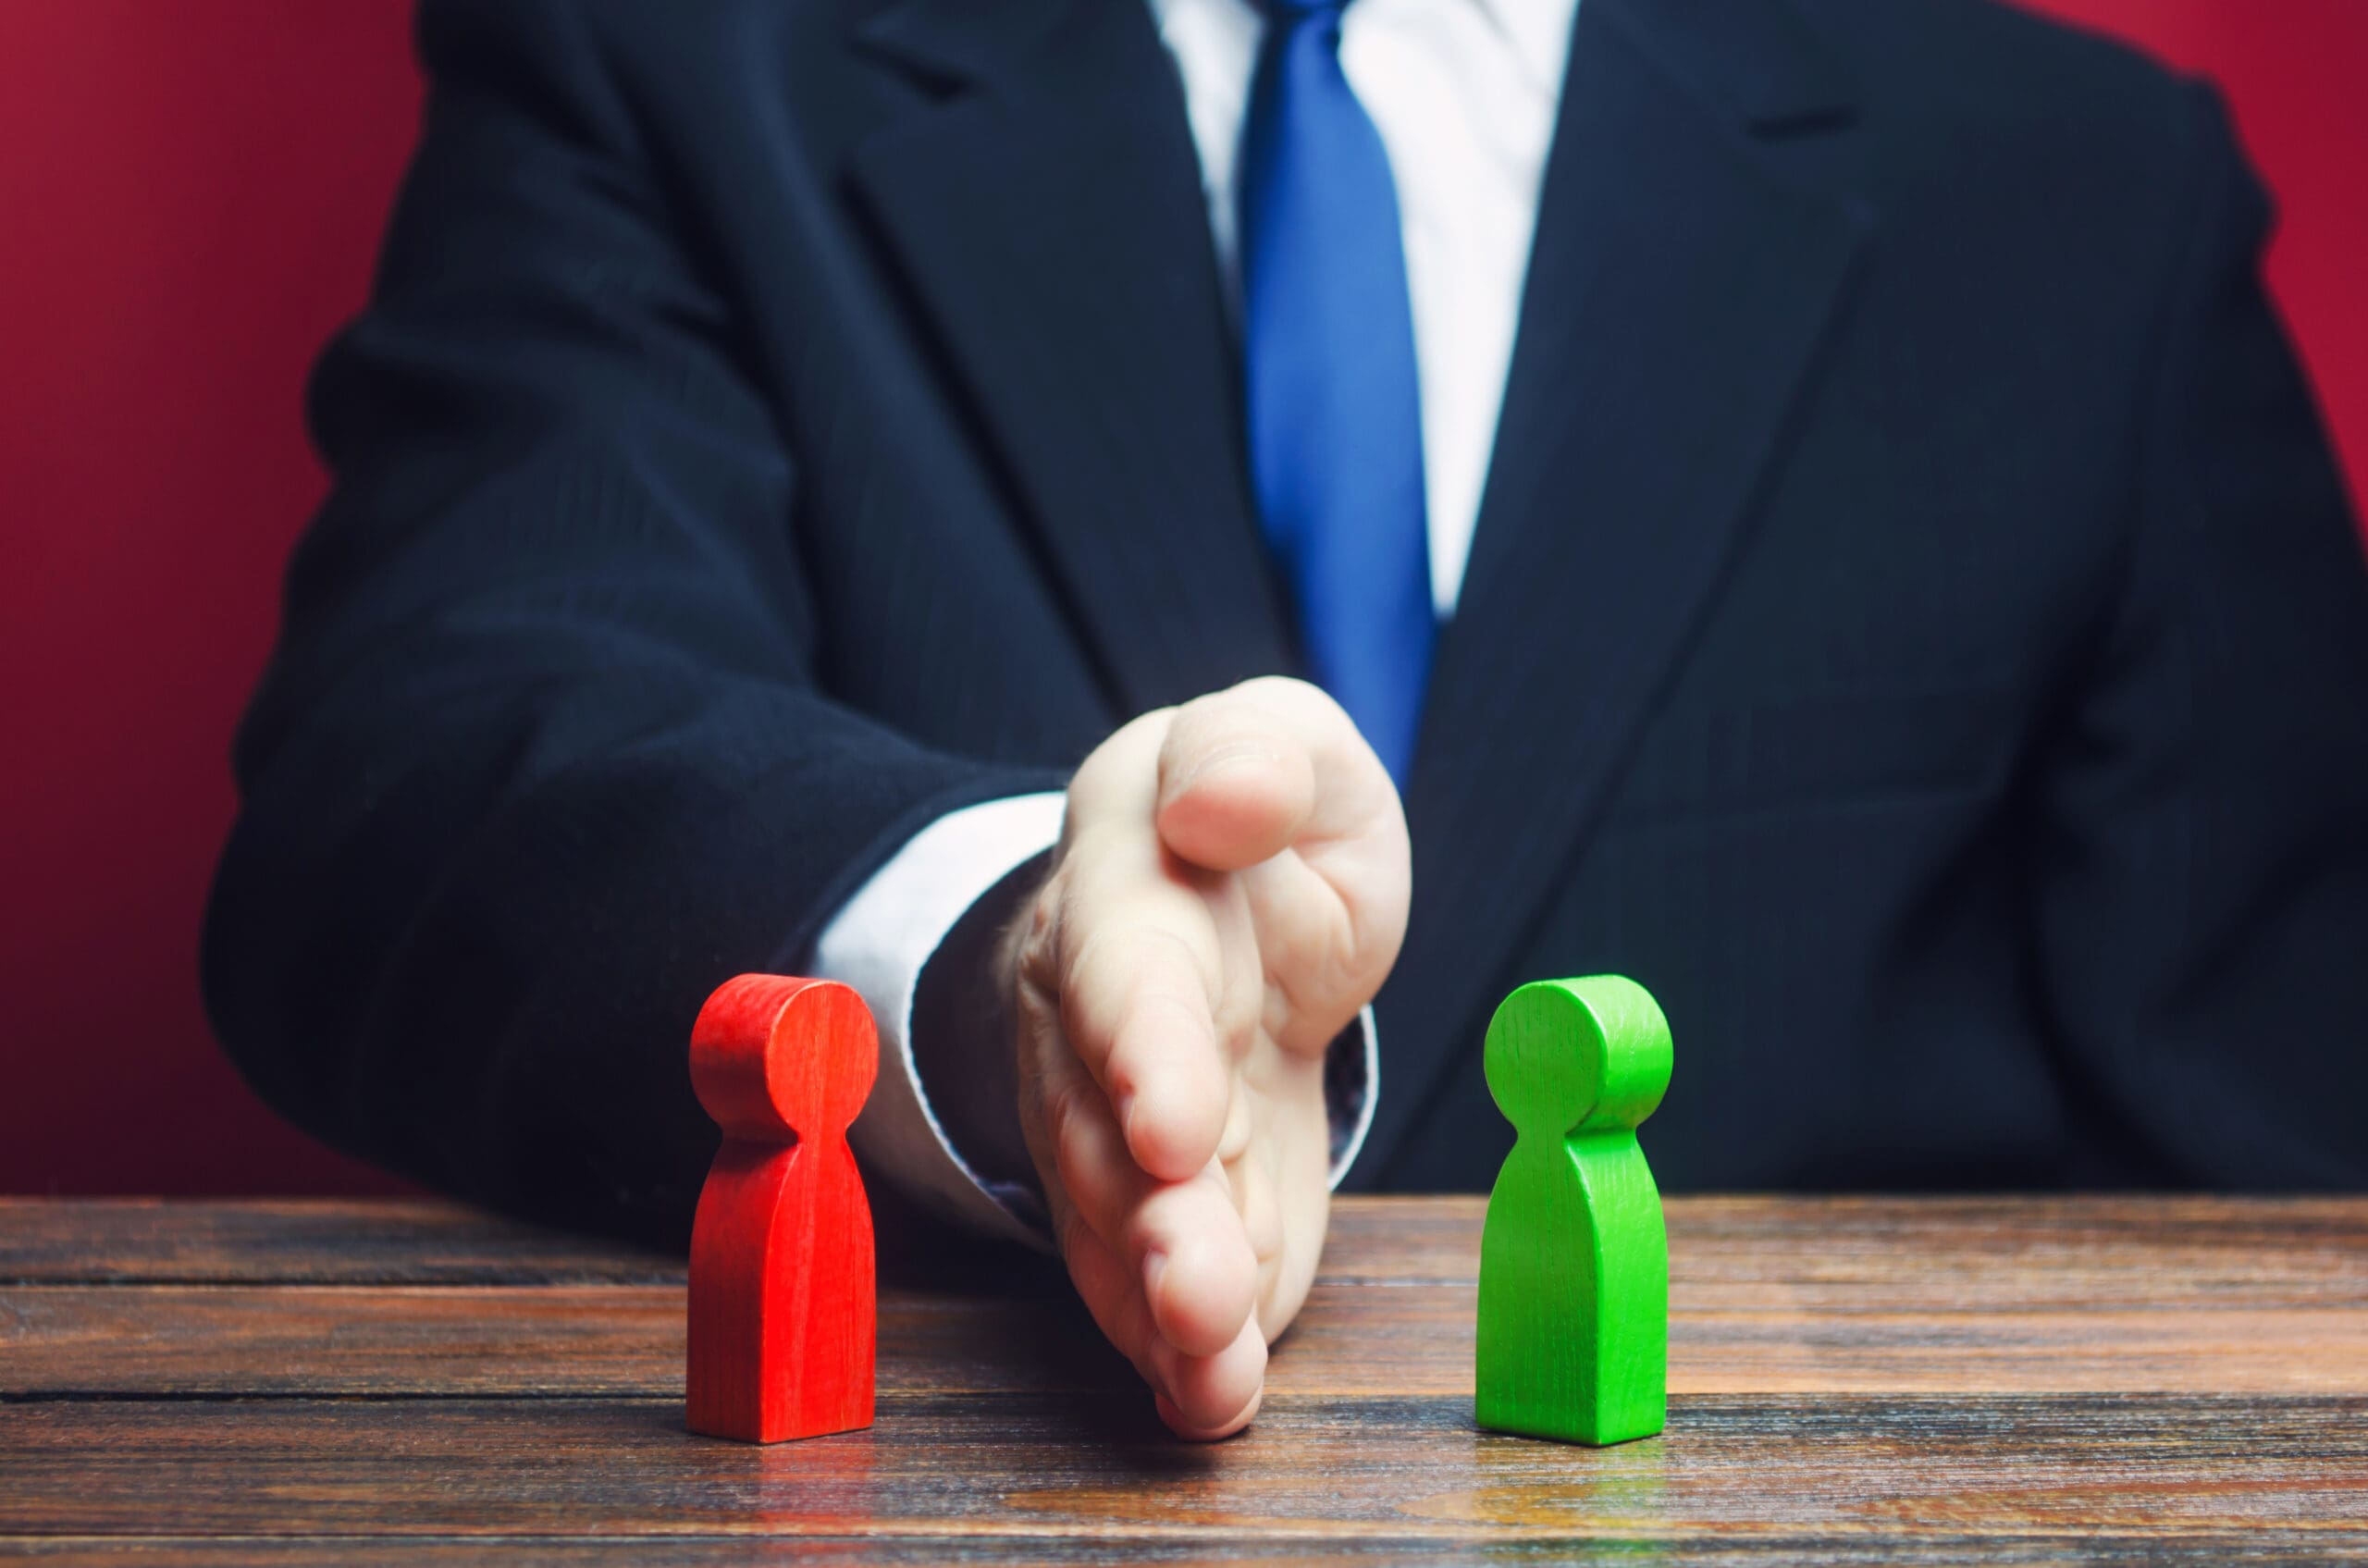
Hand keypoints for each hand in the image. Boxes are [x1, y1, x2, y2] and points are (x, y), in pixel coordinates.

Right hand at [1005, 677, 1409, 1438]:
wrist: (1218, 904)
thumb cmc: (1253, 814)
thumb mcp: (1276, 743)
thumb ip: (1257, 756)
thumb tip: (1218, 805)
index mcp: (1125, 886)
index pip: (1123, 971)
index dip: (1143, 1051)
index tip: (1176, 1126)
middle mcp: (1096, 1018)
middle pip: (1108, 1125)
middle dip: (1150, 1214)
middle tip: (1197, 1289)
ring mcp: (1116, 1123)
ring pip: (1123, 1223)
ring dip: (1165, 1304)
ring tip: (1215, 1369)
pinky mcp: (1162, 1202)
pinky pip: (1150, 1280)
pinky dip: (1179, 1349)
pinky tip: (1214, 1398)